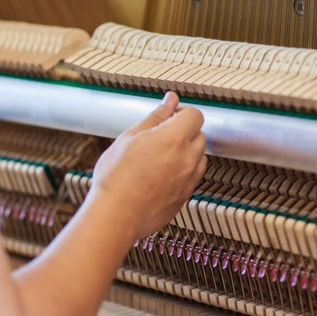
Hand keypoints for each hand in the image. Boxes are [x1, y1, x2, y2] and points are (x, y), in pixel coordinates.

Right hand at [91, 92, 206, 240]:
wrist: (116, 214)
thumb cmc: (117, 178)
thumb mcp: (130, 137)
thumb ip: (156, 117)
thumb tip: (170, 101)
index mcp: (174, 139)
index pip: (195, 115)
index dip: (182, 113)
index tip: (170, 117)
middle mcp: (188, 159)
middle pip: (200, 136)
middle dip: (184, 133)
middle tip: (161, 138)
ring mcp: (189, 180)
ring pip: (199, 158)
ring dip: (186, 154)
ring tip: (160, 158)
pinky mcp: (185, 197)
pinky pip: (192, 178)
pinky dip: (182, 173)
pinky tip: (160, 176)